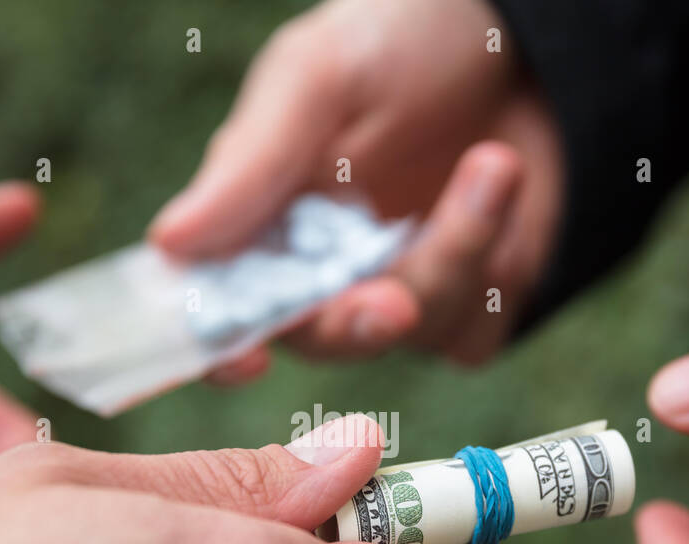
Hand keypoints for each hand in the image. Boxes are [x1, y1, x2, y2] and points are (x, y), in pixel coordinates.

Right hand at [148, 0, 563, 377]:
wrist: (519, 40)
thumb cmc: (397, 40)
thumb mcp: (317, 78)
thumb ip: (251, 163)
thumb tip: (169, 245)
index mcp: (255, 223)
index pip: (215, 312)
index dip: (220, 349)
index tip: (247, 358)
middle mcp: (317, 274)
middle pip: (318, 340)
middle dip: (356, 322)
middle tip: (394, 300)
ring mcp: (393, 295)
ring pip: (406, 334)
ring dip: (455, 254)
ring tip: (494, 162)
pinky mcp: (465, 309)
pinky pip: (470, 337)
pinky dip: (494, 269)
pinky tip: (502, 191)